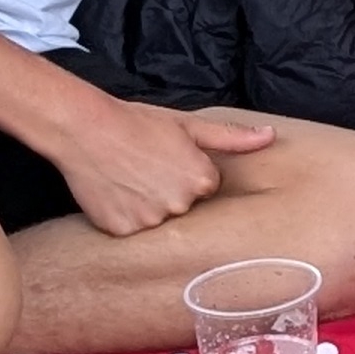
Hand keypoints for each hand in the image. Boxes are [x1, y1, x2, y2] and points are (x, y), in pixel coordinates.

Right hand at [53, 100, 274, 236]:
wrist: (85, 128)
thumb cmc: (138, 122)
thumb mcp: (187, 125)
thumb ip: (230, 138)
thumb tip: (269, 136)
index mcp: (201, 180)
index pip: (205, 190)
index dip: (185, 174)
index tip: (167, 160)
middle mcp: (180, 204)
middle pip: (183, 208)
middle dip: (168, 192)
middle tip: (145, 168)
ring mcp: (150, 220)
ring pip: (157, 221)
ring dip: (146, 206)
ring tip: (128, 179)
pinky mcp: (122, 230)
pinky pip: (131, 231)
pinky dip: (123, 216)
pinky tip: (115, 193)